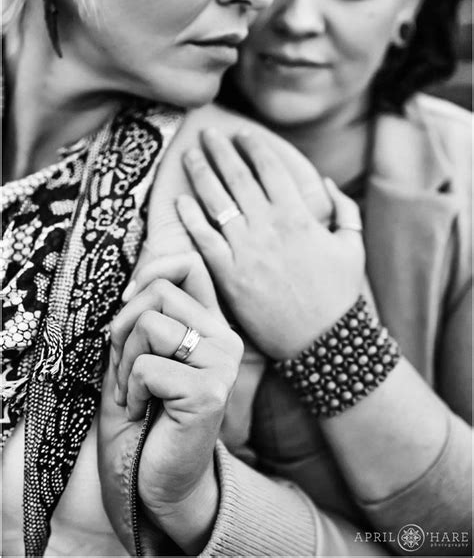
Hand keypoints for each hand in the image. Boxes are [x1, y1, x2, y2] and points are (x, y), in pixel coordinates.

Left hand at [102, 253, 242, 553]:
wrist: (154, 482)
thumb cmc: (143, 417)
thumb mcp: (137, 356)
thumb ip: (145, 318)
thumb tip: (133, 286)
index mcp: (209, 326)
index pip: (189, 266)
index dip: (152, 270)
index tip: (126, 302)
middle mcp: (224, 339)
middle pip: (159, 292)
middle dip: (122, 329)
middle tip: (125, 370)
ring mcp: (222, 364)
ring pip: (149, 325)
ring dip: (124, 364)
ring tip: (135, 394)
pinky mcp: (210, 392)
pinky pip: (147, 367)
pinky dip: (130, 392)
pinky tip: (144, 413)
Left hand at [174, 128, 364, 358]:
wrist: (322, 341)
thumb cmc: (339, 293)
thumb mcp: (353, 246)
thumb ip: (345, 210)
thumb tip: (326, 183)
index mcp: (298, 215)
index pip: (269, 168)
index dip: (254, 146)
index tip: (242, 133)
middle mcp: (268, 226)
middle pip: (237, 176)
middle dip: (220, 150)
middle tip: (207, 133)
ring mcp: (246, 250)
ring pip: (216, 202)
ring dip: (201, 174)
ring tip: (189, 156)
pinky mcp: (229, 275)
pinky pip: (204, 240)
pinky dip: (191, 218)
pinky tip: (181, 200)